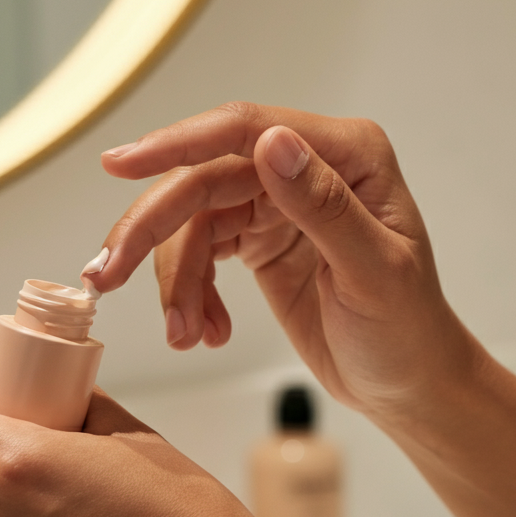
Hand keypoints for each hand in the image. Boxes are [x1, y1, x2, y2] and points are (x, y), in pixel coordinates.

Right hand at [86, 103, 480, 415]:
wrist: (406, 385)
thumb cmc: (408, 331)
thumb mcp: (375, 274)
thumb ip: (324, 207)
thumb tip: (271, 142)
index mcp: (345, 154)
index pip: (246, 132)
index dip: (177, 143)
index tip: (119, 164)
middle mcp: (306, 166)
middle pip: (204, 179)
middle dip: (152, 230)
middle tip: (107, 275)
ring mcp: (278, 201)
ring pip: (192, 220)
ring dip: (172, 278)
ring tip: (181, 332)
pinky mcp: (258, 237)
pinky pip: (200, 252)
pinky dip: (190, 291)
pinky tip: (203, 328)